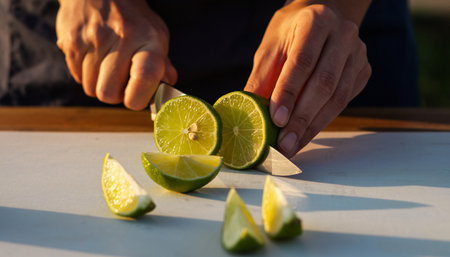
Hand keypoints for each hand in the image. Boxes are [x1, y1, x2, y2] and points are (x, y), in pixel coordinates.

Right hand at [56, 0, 176, 109]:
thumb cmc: (133, 19)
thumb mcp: (156, 35)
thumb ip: (163, 65)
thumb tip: (167, 89)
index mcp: (149, 39)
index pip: (144, 77)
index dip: (138, 98)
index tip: (137, 98)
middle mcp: (121, 38)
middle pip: (108, 93)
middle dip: (115, 95)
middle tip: (120, 81)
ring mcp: (93, 39)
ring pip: (91, 88)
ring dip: (99, 84)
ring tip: (107, 66)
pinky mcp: (71, 41)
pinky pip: (77, 77)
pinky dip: (86, 74)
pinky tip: (95, 58)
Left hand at [245, 1, 371, 157]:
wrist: (320, 20)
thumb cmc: (290, 34)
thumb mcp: (270, 47)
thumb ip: (262, 77)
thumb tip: (249, 112)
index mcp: (316, 21)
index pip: (302, 62)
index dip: (289, 93)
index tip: (277, 120)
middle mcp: (343, 34)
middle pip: (324, 83)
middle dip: (302, 118)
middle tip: (284, 144)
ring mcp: (358, 53)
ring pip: (338, 97)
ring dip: (313, 126)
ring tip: (292, 146)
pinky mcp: (363, 71)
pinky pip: (344, 101)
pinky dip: (322, 121)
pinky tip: (305, 134)